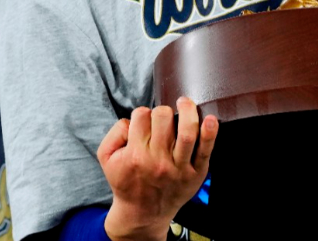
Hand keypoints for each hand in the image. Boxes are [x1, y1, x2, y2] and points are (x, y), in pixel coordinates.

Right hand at [100, 98, 217, 240]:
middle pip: (163, 118)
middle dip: (162, 111)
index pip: (141, 116)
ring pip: (187, 131)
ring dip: (188, 110)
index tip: (144, 123)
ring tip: (185, 103)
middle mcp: (158, 159)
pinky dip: (210, 133)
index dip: (143, 114)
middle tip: (162, 119)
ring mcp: (179, 167)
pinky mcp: (195, 173)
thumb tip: (133, 120)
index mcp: (136, 154)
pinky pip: (205, 150)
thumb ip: (114, 133)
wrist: (142, 213)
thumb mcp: (106, 158)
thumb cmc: (126, 181)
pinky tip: (210, 119)